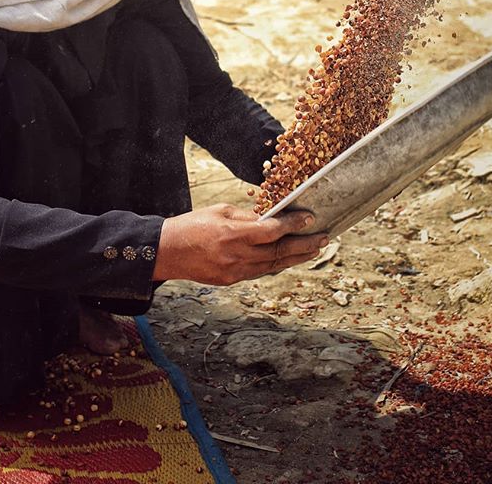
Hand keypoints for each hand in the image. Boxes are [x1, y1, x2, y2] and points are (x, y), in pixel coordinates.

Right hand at [153, 202, 328, 285]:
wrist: (166, 252)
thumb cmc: (191, 225)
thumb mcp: (220, 211)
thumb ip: (247, 217)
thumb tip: (270, 219)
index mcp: (232, 234)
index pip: (271, 231)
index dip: (292, 225)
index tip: (310, 219)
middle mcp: (236, 255)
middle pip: (279, 252)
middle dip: (304, 245)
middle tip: (324, 238)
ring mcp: (235, 271)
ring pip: (273, 266)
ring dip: (296, 257)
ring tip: (314, 249)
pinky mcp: (231, 281)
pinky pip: (260, 272)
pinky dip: (277, 265)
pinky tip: (289, 258)